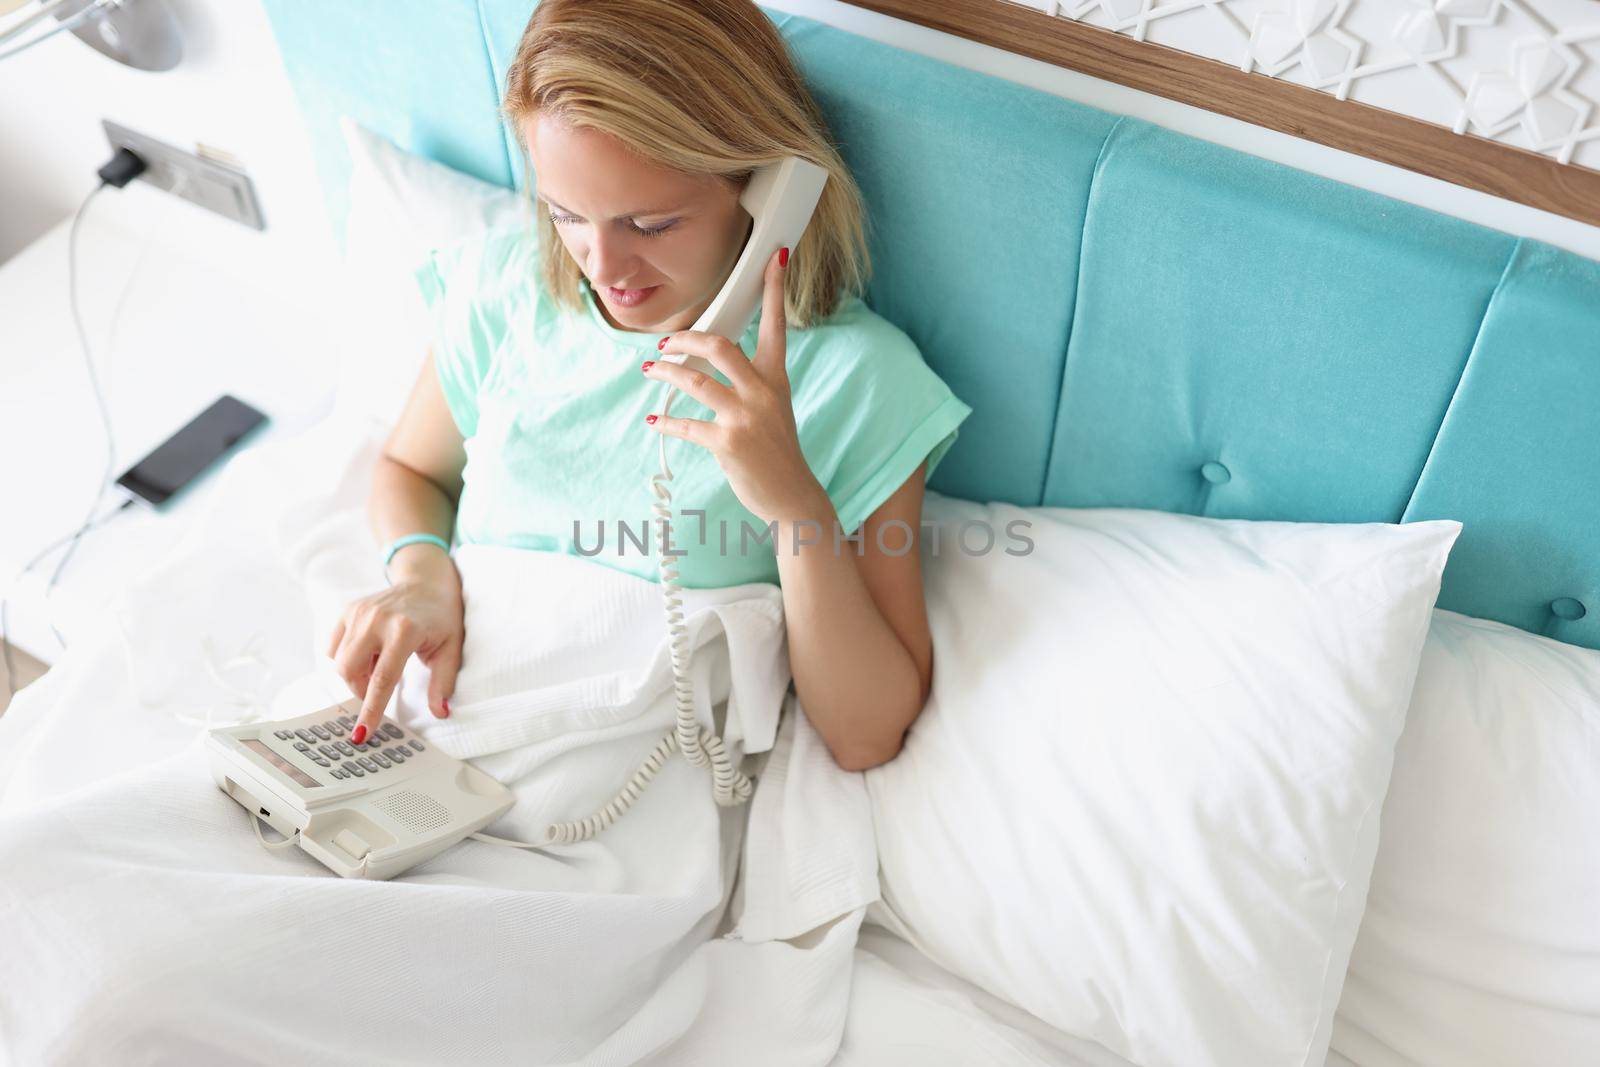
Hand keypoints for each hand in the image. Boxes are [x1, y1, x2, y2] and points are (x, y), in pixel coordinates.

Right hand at [326, 548, 462, 743]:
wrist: (427, 581)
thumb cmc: (441, 618)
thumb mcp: (450, 650)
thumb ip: (443, 682)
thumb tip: (440, 713)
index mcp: (405, 630)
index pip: (382, 679)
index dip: (371, 709)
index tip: (362, 734)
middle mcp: (377, 619)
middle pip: (349, 670)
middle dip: (359, 689)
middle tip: (379, 687)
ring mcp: (359, 612)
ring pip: (339, 660)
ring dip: (355, 674)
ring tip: (379, 664)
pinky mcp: (348, 609)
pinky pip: (333, 646)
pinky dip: (346, 657)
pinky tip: (368, 651)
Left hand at [644, 246, 826, 525]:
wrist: (792, 495)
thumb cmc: (777, 450)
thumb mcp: (773, 408)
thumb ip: (750, 383)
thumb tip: (706, 363)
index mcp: (776, 379)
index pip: (777, 325)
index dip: (774, 289)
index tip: (774, 257)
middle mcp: (763, 392)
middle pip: (720, 346)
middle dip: (686, 338)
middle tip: (665, 341)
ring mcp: (746, 417)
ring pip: (696, 380)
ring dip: (666, 372)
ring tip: (650, 369)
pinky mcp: (729, 444)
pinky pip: (687, 424)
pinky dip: (666, 421)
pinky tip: (654, 419)